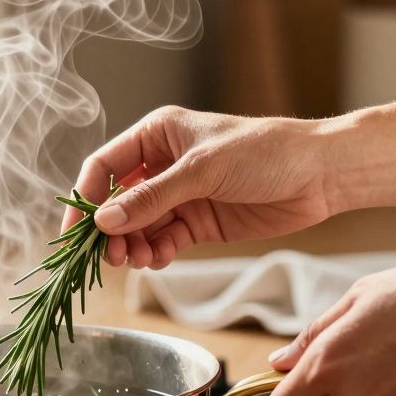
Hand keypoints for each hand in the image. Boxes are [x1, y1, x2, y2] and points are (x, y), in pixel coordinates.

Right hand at [64, 107, 336, 268]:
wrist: (320, 174)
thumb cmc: (264, 153)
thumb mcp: (202, 171)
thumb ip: (152, 198)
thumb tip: (104, 222)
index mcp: (157, 135)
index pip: (104, 166)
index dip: (86, 199)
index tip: (75, 233)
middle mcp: (162, 164)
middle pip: (117, 202)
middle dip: (110, 231)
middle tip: (111, 257)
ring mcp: (179, 195)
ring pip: (138, 226)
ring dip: (132, 245)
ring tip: (137, 260)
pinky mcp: (198, 221)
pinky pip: (163, 240)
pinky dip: (155, 252)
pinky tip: (157, 260)